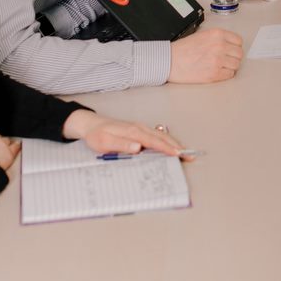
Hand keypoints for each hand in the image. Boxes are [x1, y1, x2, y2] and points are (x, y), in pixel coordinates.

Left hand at [65, 110, 194, 159]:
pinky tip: (171, 147)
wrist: (91, 124)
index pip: (153, 141)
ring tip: (185, 153)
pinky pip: (156, 135)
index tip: (178, 154)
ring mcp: (140, 128)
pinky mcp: (139, 130)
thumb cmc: (97, 135)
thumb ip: (121, 145)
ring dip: (174, 143)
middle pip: (162, 136)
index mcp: (132, 131)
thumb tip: (138, 147)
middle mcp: (139, 128)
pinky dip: (167, 141)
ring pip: (161, 135)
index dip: (167, 148)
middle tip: (189, 156)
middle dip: (177, 146)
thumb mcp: (104, 142)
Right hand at [170, 27, 242, 82]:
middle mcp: (220, 46)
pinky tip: (217, 71)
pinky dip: (225, 74)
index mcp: (217, 34)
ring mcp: (218, 60)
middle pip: (239, 54)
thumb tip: (230, 46)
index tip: (230, 50)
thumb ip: (217, 38)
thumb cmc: (182, 49)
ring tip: (220, 66)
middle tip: (225, 60)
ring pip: (236, 65)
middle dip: (233, 57)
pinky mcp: (214, 74)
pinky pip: (230, 75)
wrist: (169, 61)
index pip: (238, 41)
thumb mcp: (202, 35)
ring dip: (230, 66)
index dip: (234, 47)